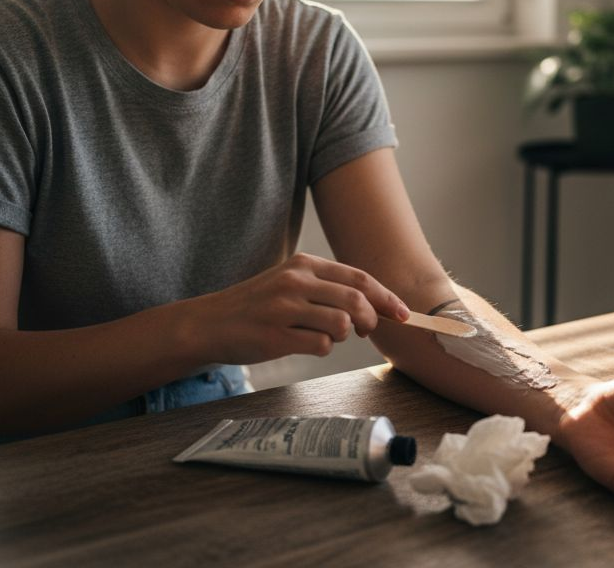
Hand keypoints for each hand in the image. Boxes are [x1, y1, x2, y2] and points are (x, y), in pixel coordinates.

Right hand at [190, 253, 411, 363]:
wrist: (209, 323)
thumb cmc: (256, 306)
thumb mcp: (289, 283)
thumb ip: (326, 288)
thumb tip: (373, 306)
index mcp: (303, 264)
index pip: (358, 278)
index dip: (386, 297)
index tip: (403, 313)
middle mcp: (295, 282)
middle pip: (356, 301)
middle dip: (372, 320)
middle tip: (367, 331)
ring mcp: (285, 309)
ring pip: (341, 324)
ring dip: (342, 336)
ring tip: (323, 335)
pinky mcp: (276, 336)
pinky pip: (320, 345)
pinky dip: (321, 348)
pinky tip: (302, 344)